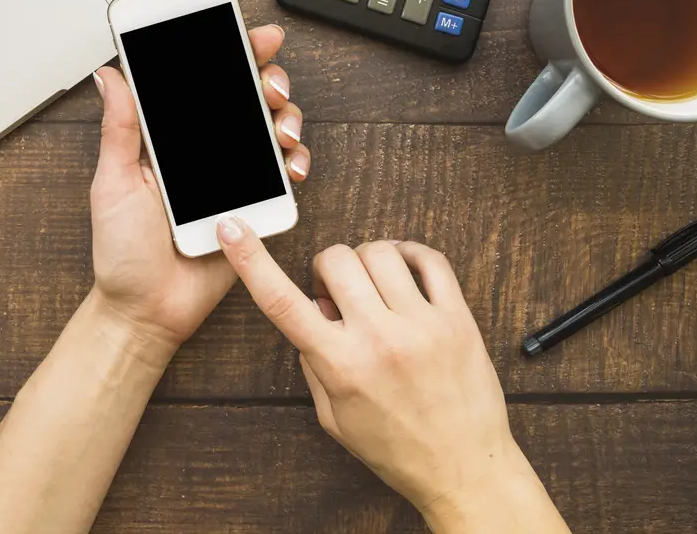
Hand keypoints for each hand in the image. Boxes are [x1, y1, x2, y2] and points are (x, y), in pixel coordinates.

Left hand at [89, 24, 311, 354]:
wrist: (147, 310)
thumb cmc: (122, 253)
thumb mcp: (112, 184)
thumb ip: (120, 129)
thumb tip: (110, 75)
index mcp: (170, 139)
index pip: (201, 84)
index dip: (229, 53)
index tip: (248, 33)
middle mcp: (205, 153)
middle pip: (246, 98)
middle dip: (267, 78)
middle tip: (268, 83)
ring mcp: (233, 178)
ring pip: (272, 130)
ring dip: (286, 117)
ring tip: (280, 127)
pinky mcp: (254, 208)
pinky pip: (283, 176)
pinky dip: (294, 163)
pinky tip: (289, 163)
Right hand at [216, 223, 568, 531]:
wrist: (465, 469)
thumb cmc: (397, 449)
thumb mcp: (334, 417)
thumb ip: (314, 362)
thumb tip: (311, 314)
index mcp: (341, 365)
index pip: (281, 300)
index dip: (249, 259)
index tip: (231, 227)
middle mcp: (379, 339)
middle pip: (334, 259)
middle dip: (326, 268)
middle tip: (336, 294)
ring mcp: (422, 325)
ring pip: (380, 251)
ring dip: (366, 261)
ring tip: (374, 288)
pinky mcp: (457, 318)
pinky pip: (430, 259)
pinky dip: (411, 254)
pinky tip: (405, 272)